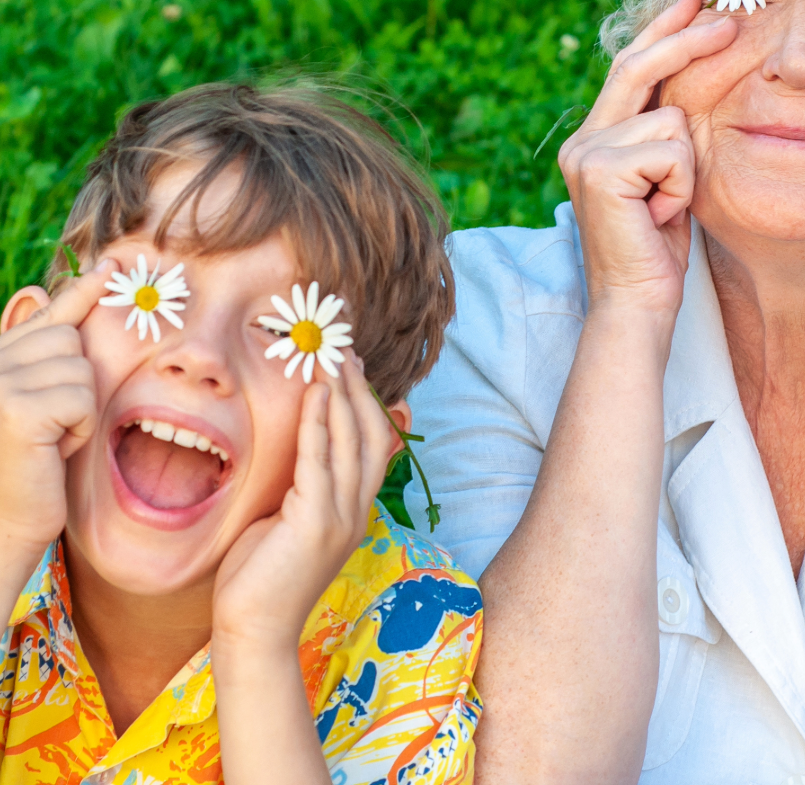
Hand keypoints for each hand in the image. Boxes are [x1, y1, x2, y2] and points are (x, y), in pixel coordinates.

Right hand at [0, 262, 114, 576]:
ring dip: (78, 409)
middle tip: (49, 425)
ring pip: (82, 368)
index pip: (45, 316)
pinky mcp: (18, 410)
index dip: (81, 291)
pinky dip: (79, 427)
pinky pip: (82, 398)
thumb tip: (55, 289)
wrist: (6, 523)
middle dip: (75, 384)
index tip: (110, 266)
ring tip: (48, 439)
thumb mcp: (39, 399)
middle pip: (71, 340)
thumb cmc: (30, 464)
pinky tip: (51, 450)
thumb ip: (46, 354)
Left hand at [211, 354, 399, 655]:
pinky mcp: (315, 524)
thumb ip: (300, 485)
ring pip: (352, 442)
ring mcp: (341, 519)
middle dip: (359, 388)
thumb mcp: (286, 521)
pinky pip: (320, 462)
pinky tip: (315, 393)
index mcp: (355, 512)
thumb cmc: (260, 578)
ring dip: (343, 395)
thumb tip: (295, 447)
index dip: (366, 402)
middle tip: (344, 350)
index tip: (350, 367)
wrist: (252, 633)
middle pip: (370, 435)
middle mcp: (357, 511)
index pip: (373, 445)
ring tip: (332, 359)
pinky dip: (319, 422)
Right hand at [558, 0, 736, 314]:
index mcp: (596, 140)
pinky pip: (672, 150)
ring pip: (670, 119)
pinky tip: (661, 215)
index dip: (662, 32)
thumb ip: (663, 136)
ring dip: (687, 167)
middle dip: (687, 40)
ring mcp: (586, 153)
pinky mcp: (601, 170)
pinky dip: (682, 184)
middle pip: (638, 67)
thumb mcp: (665, 180)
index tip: (696, 2)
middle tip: (732, 21)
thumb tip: (690, 86)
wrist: (637, 302)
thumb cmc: (658, 248)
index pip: (629, 69)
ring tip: (667, 206)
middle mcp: (582, 140)